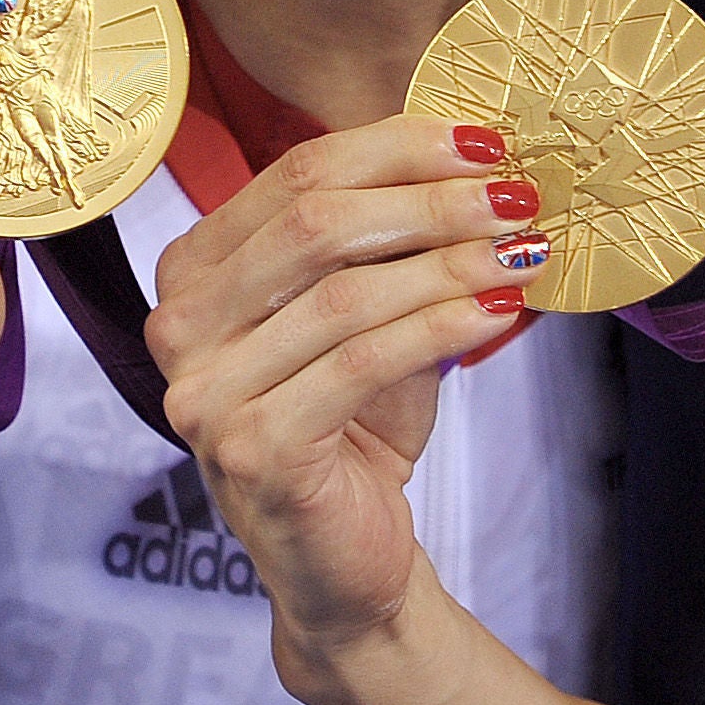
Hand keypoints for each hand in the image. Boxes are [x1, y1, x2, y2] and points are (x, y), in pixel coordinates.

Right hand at [148, 118, 549, 652]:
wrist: (342, 560)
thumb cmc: (354, 425)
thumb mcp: (364, 312)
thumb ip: (388, 240)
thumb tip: (479, 156)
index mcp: (195, 269)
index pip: (295, 173)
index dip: (397, 149)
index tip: (486, 144)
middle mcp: (180, 324)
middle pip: (314, 223)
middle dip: (430, 201)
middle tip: (517, 197)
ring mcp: (206, 391)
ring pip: (344, 293)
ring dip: (449, 263)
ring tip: (524, 252)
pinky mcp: (253, 448)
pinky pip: (362, 362)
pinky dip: (442, 328)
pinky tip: (498, 312)